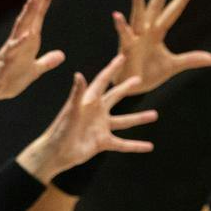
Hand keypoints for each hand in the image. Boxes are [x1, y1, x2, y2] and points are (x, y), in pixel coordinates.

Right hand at [0, 0, 66, 122]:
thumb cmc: (9, 80)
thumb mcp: (34, 71)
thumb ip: (47, 62)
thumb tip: (62, 55)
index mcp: (29, 40)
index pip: (38, 16)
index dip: (44, 1)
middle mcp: (20, 39)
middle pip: (30, 14)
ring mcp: (12, 48)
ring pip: (21, 26)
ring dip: (28, 12)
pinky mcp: (6, 60)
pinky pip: (15, 49)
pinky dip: (22, 41)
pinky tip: (29, 33)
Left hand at [17, 52, 157, 181]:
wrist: (56, 153)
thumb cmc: (60, 130)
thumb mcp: (71, 111)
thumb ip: (77, 93)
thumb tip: (78, 74)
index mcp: (89, 101)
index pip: (102, 81)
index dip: (112, 69)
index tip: (122, 58)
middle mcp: (97, 112)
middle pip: (115, 96)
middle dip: (126, 88)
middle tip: (138, 79)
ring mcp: (101, 127)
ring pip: (124, 121)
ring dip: (139, 118)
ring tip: (154, 115)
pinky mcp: (102, 142)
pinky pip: (123, 144)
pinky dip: (136, 145)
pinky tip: (149, 146)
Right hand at [114, 0, 210, 95]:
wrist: (131, 87)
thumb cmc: (148, 73)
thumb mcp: (173, 65)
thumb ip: (191, 59)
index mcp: (157, 32)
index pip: (172, 12)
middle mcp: (146, 30)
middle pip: (155, 6)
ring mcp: (136, 38)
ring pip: (138, 15)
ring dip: (138, 1)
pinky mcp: (126, 49)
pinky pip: (124, 35)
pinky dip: (121, 26)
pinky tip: (117, 15)